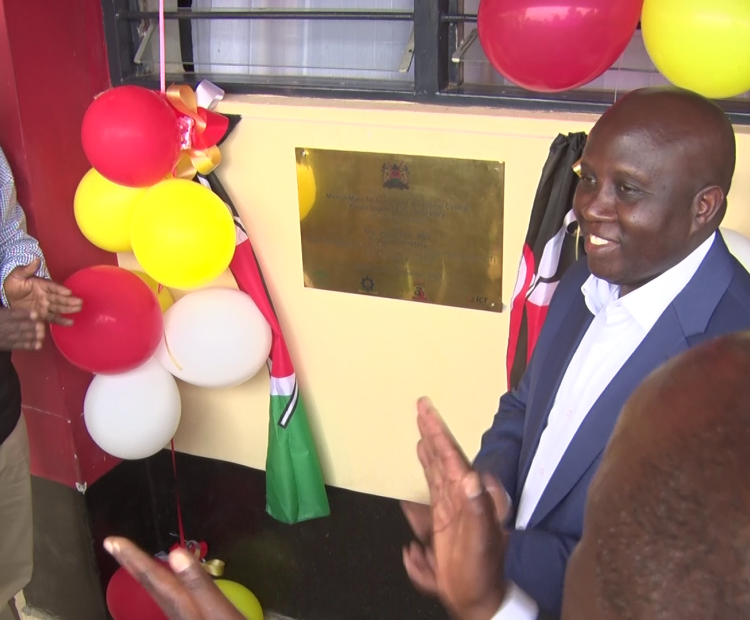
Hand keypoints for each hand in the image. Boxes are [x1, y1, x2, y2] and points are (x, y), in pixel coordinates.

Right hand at [0, 308, 44, 349]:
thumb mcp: (1, 312)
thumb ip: (11, 311)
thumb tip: (31, 309)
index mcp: (2, 316)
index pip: (12, 314)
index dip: (24, 314)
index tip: (36, 314)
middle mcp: (3, 327)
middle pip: (17, 327)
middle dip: (30, 327)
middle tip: (41, 326)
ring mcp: (5, 337)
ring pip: (19, 337)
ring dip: (31, 336)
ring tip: (42, 335)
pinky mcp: (7, 346)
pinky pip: (19, 346)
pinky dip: (29, 346)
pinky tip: (39, 345)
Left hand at [4, 259, 81, 324]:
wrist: (7, 296)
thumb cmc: (13, 284)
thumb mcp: (17, 275)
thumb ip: (27, 270)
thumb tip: (36, 259)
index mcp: (41, 285)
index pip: (52, 287)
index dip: (60, 289)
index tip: (68, 292)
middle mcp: (46, 296)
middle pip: (58, 298)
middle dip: (69, 301)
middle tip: (79, 302)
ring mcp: (44, 306)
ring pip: (57, 308)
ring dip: (68, 310)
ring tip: (78, 309)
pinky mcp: (42, 315)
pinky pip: (50, 319)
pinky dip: (58, 322)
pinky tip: (69, 323)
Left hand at [104, 537, 243, 619]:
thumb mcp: (219, 612)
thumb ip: (199, 585)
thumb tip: (176, 554)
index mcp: (181, 607)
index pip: (154, 579)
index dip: (134, 558)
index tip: (112, 541)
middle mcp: (177, 613)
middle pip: (152, 587)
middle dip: (132, 565)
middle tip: (112, 544)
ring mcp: (183, 617)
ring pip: (159, 594)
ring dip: (145, 574)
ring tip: (133, 560)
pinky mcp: (191, 618)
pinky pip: (171, 600)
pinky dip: (162, 586)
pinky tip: (165, 584)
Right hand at [403, 397, 508, 619]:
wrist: (477, 599)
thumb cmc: (482, 570)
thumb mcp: (483, 540)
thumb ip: (478, 509)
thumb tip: (472, 477)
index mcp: (468, 495)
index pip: (451, 457)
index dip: (438, 432)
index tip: (426, 411)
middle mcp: (459, 496)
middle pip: (443, 457)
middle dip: (432, 432)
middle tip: (421, 408)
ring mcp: (450, 508)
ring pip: (436, 470)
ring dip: (428, 449)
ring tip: (421, 430)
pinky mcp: (441, 522)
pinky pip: (429, 491)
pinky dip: (424, 475)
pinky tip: (419, 464)